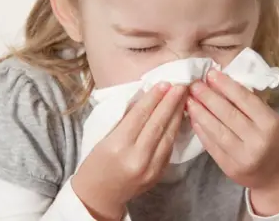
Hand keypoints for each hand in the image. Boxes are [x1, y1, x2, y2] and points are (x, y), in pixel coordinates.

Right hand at [72, 83, 187, 219]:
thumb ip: (125, 120)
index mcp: (118, 146)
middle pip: (157, 124)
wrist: (99, 195)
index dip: (154, 98)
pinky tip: (178, 117)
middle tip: (180, 85)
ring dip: (177, 115)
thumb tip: (146, 99)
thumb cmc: (96, 162)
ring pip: (168, 136)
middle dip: (170, 103)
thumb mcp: (103, 137)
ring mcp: (150, 168)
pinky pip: (169, 148)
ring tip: (182, 98)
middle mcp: (136, 158)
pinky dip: (174, 131)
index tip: (164, 83)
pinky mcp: (158, 174)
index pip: (140, 116)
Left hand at [187, 70, 278, 214]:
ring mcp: (242, 156)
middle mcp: (256, 140)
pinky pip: (211, 146)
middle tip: (194, 84)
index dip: (225, 85)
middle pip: (227, 114)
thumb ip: (250, 104)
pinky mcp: (229, 168)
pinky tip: (193, 118)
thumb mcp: (271, 119)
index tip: (211, 74)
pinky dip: (201, 130)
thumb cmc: (275, 141)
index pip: (244, 100)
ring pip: (216, 130)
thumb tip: (222, 84)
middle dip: (208, 97)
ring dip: (199, 112)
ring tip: (189, 100)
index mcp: (270, 124)